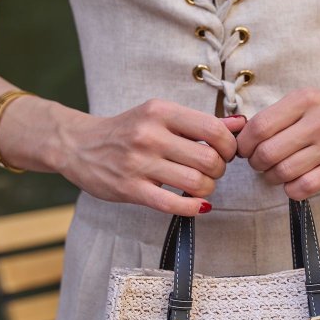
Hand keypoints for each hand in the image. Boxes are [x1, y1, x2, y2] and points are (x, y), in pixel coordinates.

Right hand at [54, 98, 246, 214]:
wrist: (79, 145)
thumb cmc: (127, 130)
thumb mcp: (160, 116)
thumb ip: (200, 123)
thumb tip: (241, 125)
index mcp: (160, 111)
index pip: (213, 129)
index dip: (229, 146)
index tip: (224, 152)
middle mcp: (150, 135)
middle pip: (208, 159)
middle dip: (219, 170)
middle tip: (211, 171)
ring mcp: (138, 163)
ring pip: (195, 183)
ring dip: (207, 190)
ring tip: (201, 186)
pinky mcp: (129, 189)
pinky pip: (172, 204)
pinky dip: (193, 208)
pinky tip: (196, 205)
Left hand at [234, 86, 319, 198]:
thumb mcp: (311, 99)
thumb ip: (280, 114)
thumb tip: (244, 136)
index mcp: (305, 99)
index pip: (258, 126)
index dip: (245, 144)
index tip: (246, 149)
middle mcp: (318, 121)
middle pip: (267, 153)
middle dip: (256, 163)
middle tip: (261, 163)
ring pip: (282, 172)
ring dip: (273, 177)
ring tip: (278, 172)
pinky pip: (303, 188)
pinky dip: (291, 189)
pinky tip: (296, 181)